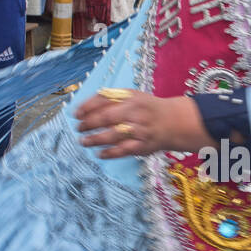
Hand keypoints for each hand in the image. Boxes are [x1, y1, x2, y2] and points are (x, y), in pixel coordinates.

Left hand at [76, 91, 208, 159]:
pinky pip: (123, 151)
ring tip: (83, 141)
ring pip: (113, 135)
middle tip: (79, 128)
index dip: (87, 107)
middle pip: (106, 117)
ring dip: (95, 139)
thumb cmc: (147, 108)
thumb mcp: (133, 96)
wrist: (174, 122)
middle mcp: (135, 113)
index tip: (75, 114)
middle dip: (88, 123)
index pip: (104, 100)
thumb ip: (111, 99)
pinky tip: (99, 154)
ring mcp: (139, 130)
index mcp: (131, 98)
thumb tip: (85, 107)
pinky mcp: (143, 146)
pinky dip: (110, 153)